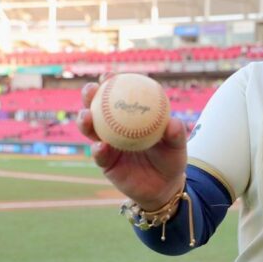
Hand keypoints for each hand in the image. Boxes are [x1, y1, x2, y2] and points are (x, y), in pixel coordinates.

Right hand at [78, 78, 187, 209]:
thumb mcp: (177, 146)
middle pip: (96, 107)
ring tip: (86, 116)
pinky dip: (98, 149)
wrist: (164, 186)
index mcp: (131, 116)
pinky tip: (100, 145)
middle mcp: (115, 127)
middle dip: (89, 96)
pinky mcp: (105, 163)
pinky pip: (99, 155)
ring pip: (91, 130)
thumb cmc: (171, 159)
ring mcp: (107, 144)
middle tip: (91, 90)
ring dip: (85, 121)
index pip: (118, 95)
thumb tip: (173, 123)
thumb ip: (176, 135)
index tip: (108, 75)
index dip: (110, 83)